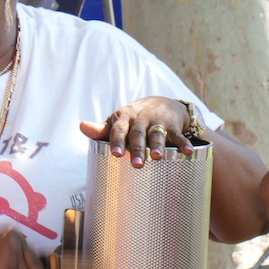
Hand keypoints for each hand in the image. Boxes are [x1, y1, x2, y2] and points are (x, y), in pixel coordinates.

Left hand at [81, 96, 199, 166]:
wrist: (160, 103)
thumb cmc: (132, 119)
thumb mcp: (116, 122)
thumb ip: (100, 130)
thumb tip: (81, 126)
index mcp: (123, 118)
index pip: (118, 130)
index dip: (117, 142)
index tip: (117, 154)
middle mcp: (140, 119)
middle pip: (137, 135)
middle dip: (137, 149)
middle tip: (137, 165)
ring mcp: (157, 122)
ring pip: (156, 134)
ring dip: (157, 145)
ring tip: (156, 157)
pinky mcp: (173, 126)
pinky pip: (179, 135)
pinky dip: (183, 143)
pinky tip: (187, 152)